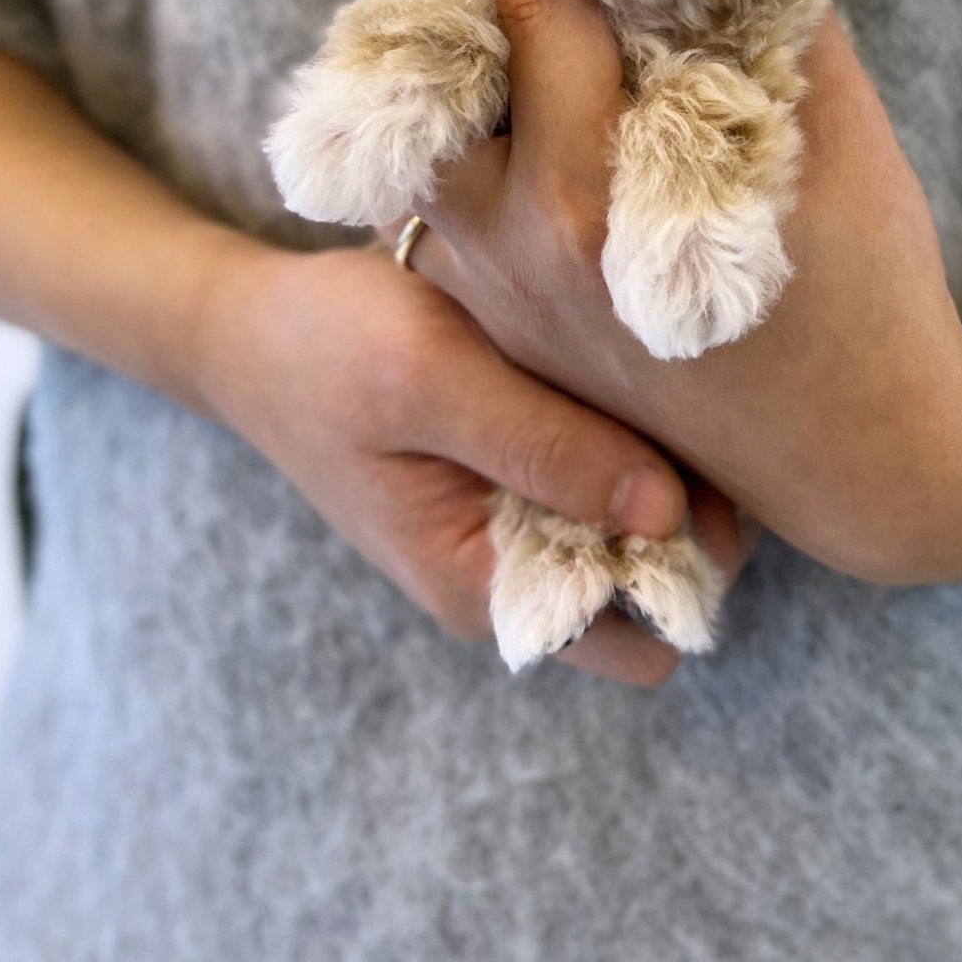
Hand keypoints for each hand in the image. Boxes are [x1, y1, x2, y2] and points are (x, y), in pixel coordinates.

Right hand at [193, 238, 756, 684]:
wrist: (252, 323)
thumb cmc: (329, 349)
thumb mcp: (433, 382)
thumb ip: (545, 447)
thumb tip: (669, 513)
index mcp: (487, 586)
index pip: (642, 638)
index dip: (693, 567)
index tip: (710, 472)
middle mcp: (515, 567)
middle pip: (658, 577)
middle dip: (695, 508)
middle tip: (704, 406)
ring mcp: (519, 514)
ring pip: (642, 517)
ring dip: (665, 455)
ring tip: (661, 372)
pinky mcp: (522, 460)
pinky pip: (606, 463)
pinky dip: (628, 420)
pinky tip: (620, 357)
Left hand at [379, 0, 961, 588]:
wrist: (869, 461)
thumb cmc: (869, 293)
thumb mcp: (840, 133)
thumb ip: (774, 18)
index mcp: (585, 199)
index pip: (537, 16)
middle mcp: (516, 254)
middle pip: (448, 78)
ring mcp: (501, 304)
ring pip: (434, 154)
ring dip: (469, 82)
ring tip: (521, 24)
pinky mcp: (511, 336)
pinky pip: (452, 220)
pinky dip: (479, 155)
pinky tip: (532, 118)